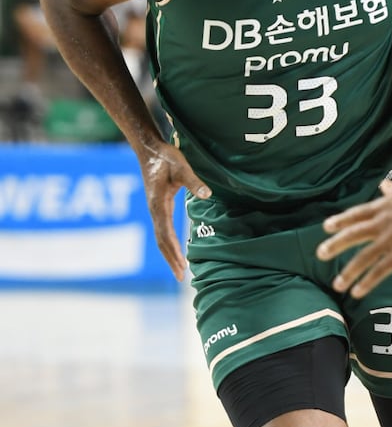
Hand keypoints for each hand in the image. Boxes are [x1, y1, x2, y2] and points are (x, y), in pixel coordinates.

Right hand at [138, 142, 210, 280]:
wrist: (149, 149)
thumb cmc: (165, 156)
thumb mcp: (181, 166)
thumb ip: (193, 181)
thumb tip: (208, 195)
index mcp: (158, 204)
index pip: (165, 234)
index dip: (173, 251)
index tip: (181, 266)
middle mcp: (154, 210)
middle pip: (161, 240)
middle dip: (171, 259)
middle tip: (181, 277)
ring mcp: (155, 209)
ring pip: (160, 236)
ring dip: (169, 253)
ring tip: (179, 269)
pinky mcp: (158, 206)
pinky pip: (162, 230)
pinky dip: (168, 243)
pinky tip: (175, 249)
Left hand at [316, 178, 391, 297]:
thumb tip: (385, 185)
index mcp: (383, 207)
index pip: (356, 214)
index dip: (340, 221)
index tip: (326, 227)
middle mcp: (381, 223)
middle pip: (351, 236)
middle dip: (334, 245)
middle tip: (320, 254)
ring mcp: (390, 240)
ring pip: (362, 258)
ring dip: (347, 272)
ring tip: (337, 284)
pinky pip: (379, 271)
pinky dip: (366, 282)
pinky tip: (357, 292)